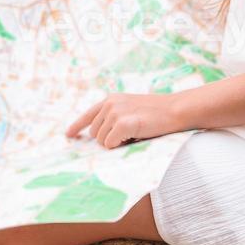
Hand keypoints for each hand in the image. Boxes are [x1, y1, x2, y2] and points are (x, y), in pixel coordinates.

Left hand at [65, 92, 184, 148]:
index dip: (77, 126)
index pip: (88, 114)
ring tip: (135, 133)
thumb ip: (115, 117)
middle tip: (129, 135)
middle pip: (94, 134)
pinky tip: (135, 136)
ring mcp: (115, 112)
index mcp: (111, 99)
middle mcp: (109, 104)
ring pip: (101, 141)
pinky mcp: (122, 123)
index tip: (68, 135)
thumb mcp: (132, 109)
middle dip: (108, 140)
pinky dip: (121, 145)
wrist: (175, 110)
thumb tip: (100, 138)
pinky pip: (111, 144)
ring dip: (116, 142)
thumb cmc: (157, 114)